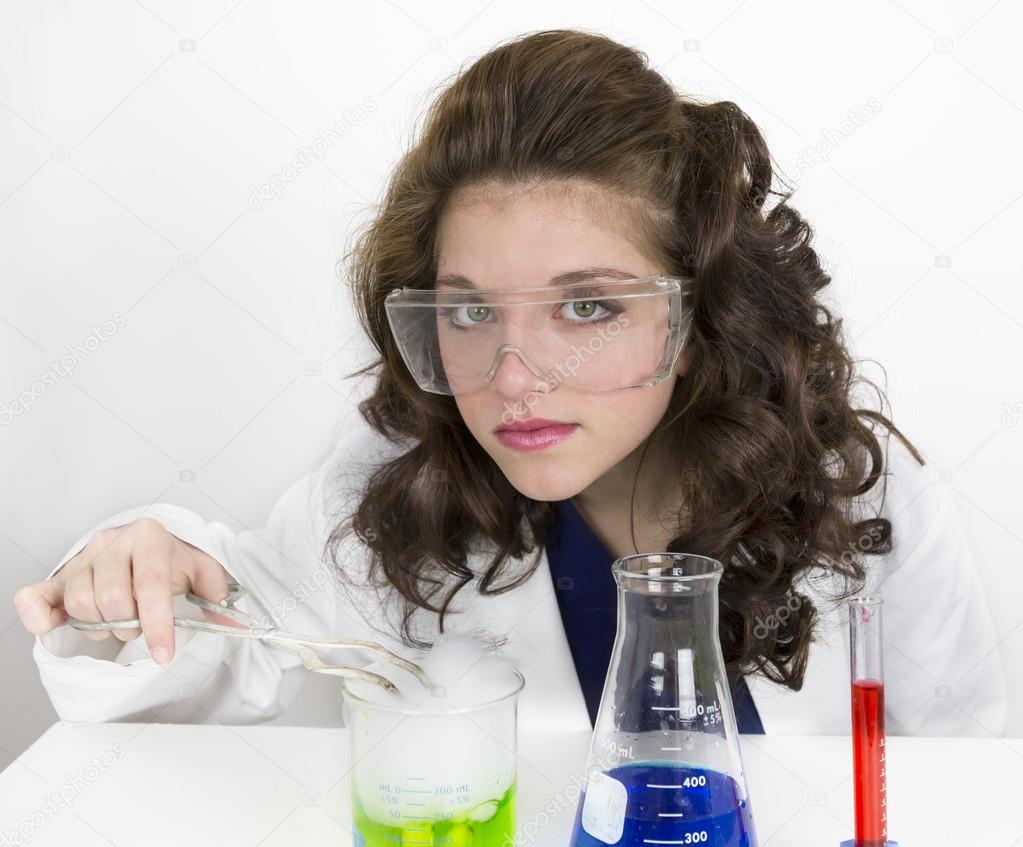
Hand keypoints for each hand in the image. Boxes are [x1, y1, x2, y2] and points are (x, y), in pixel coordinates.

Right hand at [13, 518, 240, 664]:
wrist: (145, 543)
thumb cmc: (171, 561)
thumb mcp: (201, 570)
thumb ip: (217, 593)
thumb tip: (231, 621)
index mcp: (150, 536)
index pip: (150, 583)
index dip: (157, 623)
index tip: (164, 653)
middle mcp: (112, 541)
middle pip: (112, 597)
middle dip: (130, 624)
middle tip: (139, 627)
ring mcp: (83, 557)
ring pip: (80, 602)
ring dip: (101, 624)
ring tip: (117, 620)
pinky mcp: (59, 575)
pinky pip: (37, 597)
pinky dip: (41, 616)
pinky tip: (54, 626)